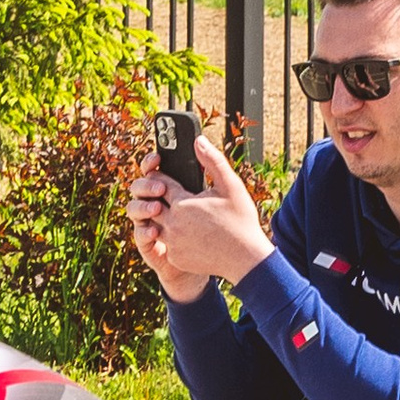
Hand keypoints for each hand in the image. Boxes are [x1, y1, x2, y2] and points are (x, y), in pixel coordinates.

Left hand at [129, 133, 264, 298]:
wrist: (246, 258)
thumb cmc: (241, 220)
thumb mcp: (230, 186)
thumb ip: (212, 161)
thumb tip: (198, 140)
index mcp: (182, 204)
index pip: (161, 183)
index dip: (161, 177)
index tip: (163, 173)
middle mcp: (172, 224)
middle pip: (154, 204)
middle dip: (159, 198)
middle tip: (170, 195)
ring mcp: (172, 243)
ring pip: (157, 225)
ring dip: (164, 219)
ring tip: (180, 215)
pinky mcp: (175, 258)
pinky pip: (166, 244)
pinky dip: (173, 238)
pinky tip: (187, 234)